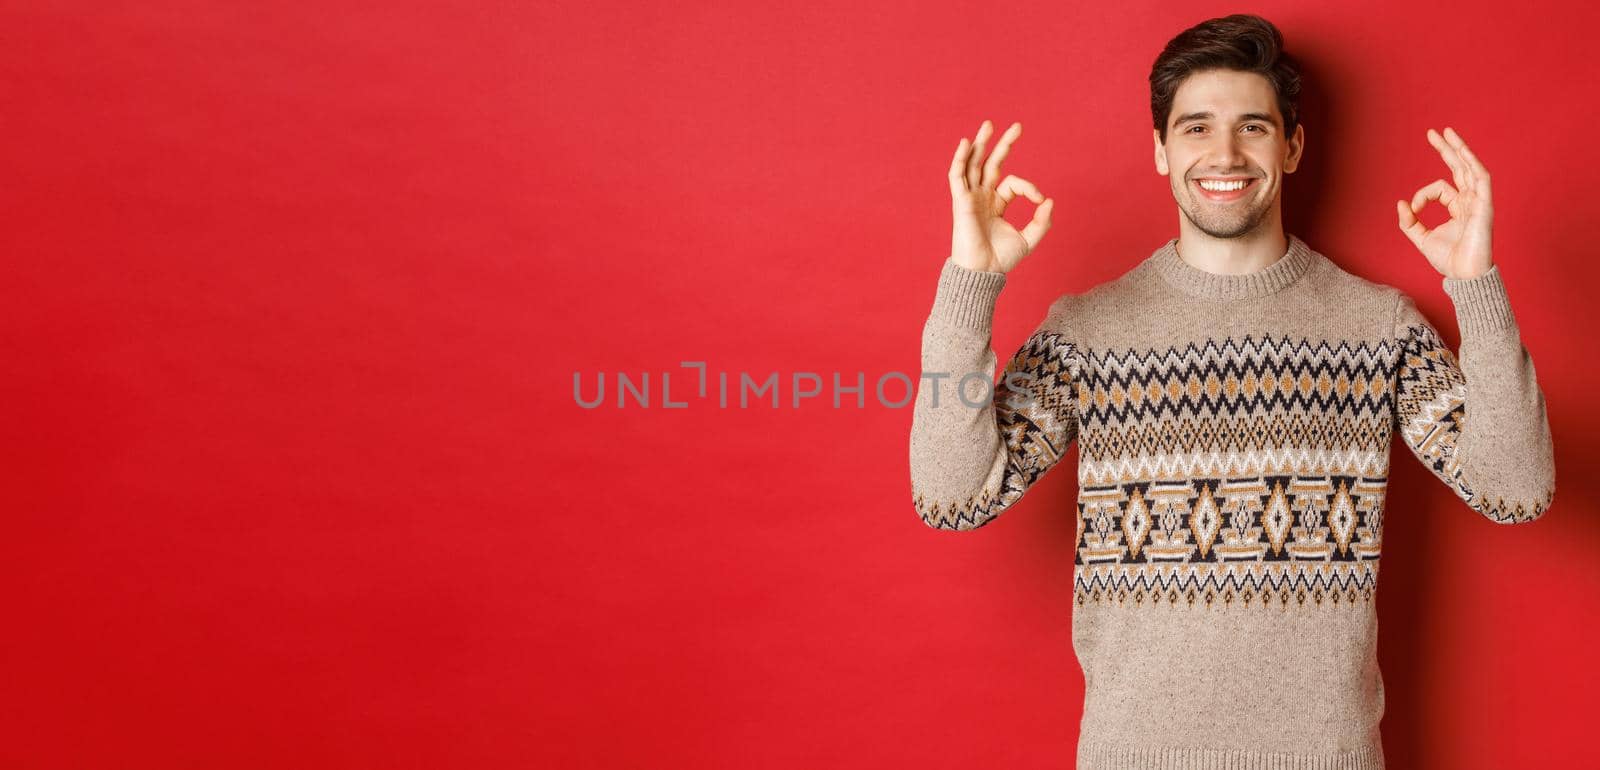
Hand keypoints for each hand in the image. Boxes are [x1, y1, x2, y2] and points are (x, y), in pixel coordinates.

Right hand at [947, 120, 1053, 273]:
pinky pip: (956, 176)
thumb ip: (1041, 222)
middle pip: (991, 164)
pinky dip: (959, 159)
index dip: (1029, 187)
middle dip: (1003, 144)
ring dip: (980, 144)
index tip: (1040, 200)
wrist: (983, 272)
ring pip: (973, 164)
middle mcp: (982, 197)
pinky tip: (966, 143)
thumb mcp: (1028, 240)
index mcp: (996, 204)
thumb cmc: (1001, 260)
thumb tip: (1049, 201)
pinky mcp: (960, 201)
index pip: (1013, 183)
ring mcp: (970, 198)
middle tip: (1018, 126)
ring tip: (989, 124)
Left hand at [1396, 127, 1493, 279]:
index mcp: (1458, 207)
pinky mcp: (1485, 206)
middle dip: (1446, 149)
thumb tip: (1401, 203)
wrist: (1464, 275)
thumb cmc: (1448, 259)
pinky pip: (1481, 180)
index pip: (1439, 188)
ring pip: (1470, 168)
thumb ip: (1409, 222)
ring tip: (1447, 132)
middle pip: (1459, 167)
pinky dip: (1472, 165)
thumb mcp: (1421, 239)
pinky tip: (1463, 151)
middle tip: (1434, 132)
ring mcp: (1479, 202)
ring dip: (1460, 149)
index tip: (1412, 209)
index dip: (1421, 196)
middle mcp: (1470, 201)